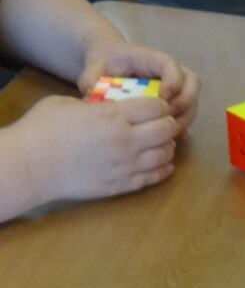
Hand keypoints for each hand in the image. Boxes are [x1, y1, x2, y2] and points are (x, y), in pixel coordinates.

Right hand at [14, 95, 179, 203]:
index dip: (161, 104)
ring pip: (165, 154)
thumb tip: (109, 106)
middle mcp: (126, 140)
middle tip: (166, 124)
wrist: (32, 165)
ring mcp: (127, 165)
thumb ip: (96, 104)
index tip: (158, 106)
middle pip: (166, 130)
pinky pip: (154, 177)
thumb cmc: (43, 129)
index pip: (156, 107)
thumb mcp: (69, 103)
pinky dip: (164, 169)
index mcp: (113, 115)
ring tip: (164, 143)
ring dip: (168, 147)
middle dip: (169, 124)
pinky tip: (165, 164)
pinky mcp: (123, 185)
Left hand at [78, 42, 199, 131]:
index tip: (162, 97)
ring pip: (194, 100)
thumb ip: (92, 79)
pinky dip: (182, 126)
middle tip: (168, 116)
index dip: (173, 80)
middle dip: (185, 102)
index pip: (171, 65)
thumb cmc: (102, 67)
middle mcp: (169, 71)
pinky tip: (171, 138)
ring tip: (169, 132)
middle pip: (192, 82)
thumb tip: (92, 94)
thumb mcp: (93, 70)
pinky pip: (188, 114)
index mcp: (149, 58)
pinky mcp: (175, 102)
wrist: (108, 67)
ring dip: (185, 117)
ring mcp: (176, 87)